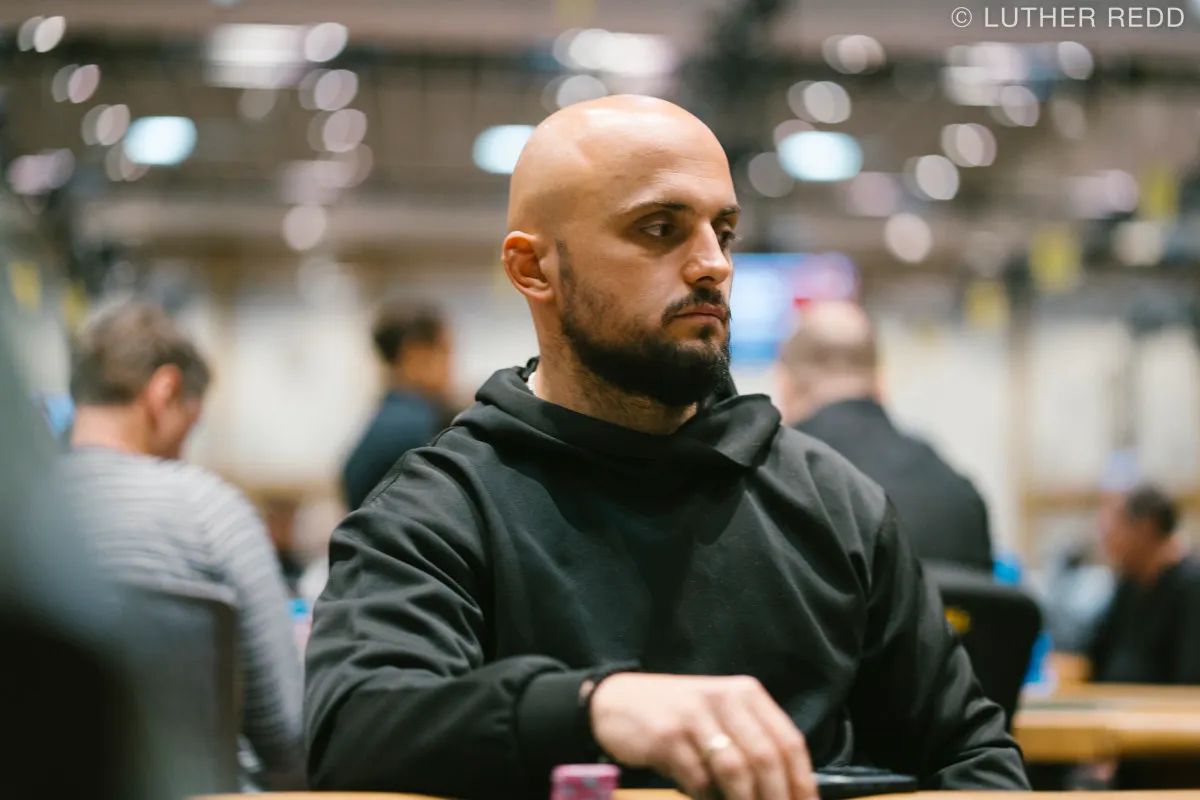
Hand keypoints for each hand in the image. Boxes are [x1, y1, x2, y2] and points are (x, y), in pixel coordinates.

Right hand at [589, 673, 817, 799]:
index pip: (789, 741)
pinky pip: (699, 779)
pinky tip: (703, 797)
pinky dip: (706, 797)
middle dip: (776, 798)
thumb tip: (784, 789)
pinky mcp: (668, 735)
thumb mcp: (717, 714)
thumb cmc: (675, 714)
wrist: (614, 701)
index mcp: (745, 693)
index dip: (802, 782)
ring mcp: (695, 715)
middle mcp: (724, 697)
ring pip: (736, 770)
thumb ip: (749, 741)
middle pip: (766, 758)